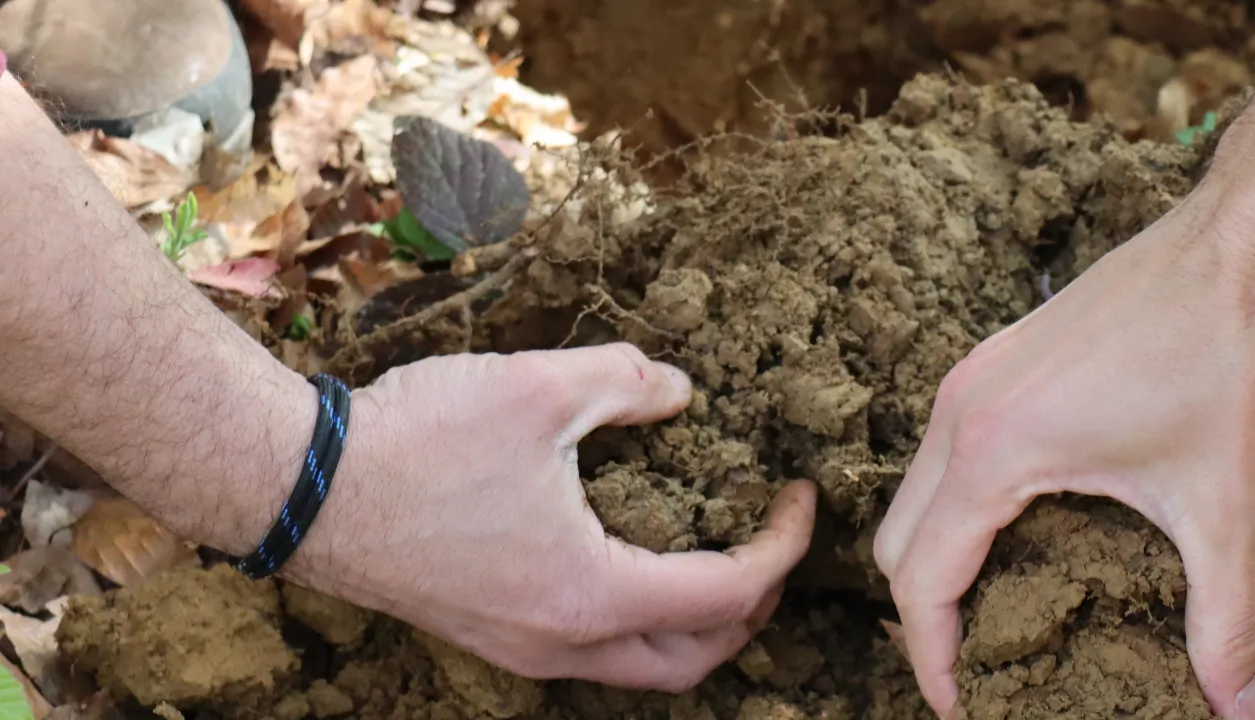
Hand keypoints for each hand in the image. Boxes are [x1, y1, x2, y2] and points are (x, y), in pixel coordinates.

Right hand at [279, 343, 816, 690]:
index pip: (727, 594)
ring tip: (716, 557)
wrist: (297, 484)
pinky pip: (590, 651)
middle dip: (751, 609)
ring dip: (694, 625)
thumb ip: (628, 382)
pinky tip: (633, 556)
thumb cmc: (416, 439)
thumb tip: (680, 391)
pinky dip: (635, 619)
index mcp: (591, 594)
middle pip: (694, 659)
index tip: (797, 497)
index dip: (782, 547)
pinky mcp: (488, 634)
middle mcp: (561, 643)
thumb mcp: (539, 387)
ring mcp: (520, 648)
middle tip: (769, 542)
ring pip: (639, 667)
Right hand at [873, 186, 1254, 718]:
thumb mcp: (1221, 506)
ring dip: (940, 558)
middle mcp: (961, 410)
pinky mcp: (1000, 357)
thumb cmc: (1227, 359)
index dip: (933, 659)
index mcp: (993, 451)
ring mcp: (974, 375)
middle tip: (981, 671)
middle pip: (899, 543)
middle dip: (927, 618)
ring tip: (999, 613)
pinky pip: (947, 451)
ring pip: (918, 493)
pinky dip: (961, 506)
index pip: (922, 582)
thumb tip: (1240, 717)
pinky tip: (1028, 533)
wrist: (1242, 243)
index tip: (965, 708)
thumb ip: (1220, 624)